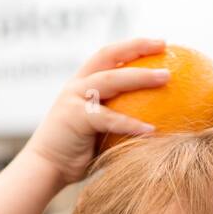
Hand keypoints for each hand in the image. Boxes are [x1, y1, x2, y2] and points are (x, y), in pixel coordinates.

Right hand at [21, 38, 169, 186]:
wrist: (46, 169)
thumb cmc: (76, 154)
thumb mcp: (99, 131)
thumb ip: (118, 119)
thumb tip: (157, 121)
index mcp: (82, 84)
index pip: (108, 56)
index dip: (133, 46)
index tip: (161, 44)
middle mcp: (76, 86)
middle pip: (109, 56)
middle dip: (137, 47)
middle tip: (165, 46)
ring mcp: (73, 99)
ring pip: (111, 80)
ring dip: (140, 77)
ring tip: (166, 78)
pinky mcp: (74, 117)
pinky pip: (108, 118)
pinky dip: (130, 123)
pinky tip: (152, 130)